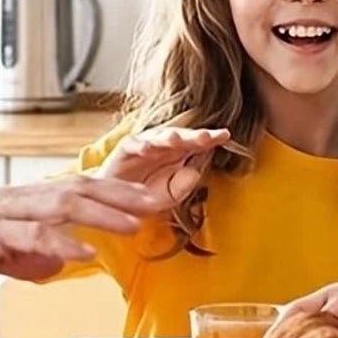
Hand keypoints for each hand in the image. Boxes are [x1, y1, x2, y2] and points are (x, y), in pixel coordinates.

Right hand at [0, 175, 161, 282]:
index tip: (149, 199)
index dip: (116, 192)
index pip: (79, 188)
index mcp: (24, 200)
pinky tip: (83, 252)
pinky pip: (29, 234)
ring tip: (132, 225)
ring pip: (61, 205)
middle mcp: (18, 199)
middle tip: (157, 203)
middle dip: (122, 195)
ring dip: (101, 214)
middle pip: (79, 187)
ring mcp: (3, 213)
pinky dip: (60, 241)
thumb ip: (30, 256)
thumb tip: (59, 264)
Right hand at [98, 126, 231, 209]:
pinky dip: (141, 144)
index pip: (198, 143)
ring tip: (179, 139)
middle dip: (194, 136)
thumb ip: (182, 187)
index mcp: (179, 154)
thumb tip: (194, 172)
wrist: (114, 202)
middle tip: (207, 136)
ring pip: (160, 136)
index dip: (211, 138)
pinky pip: (134, 144)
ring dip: (169, 137)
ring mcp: (145, 144)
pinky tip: (148, 147)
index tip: (224, 136)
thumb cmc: (143, 196)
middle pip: (182, 136)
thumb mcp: (167, 197)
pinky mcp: (125, 149)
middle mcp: (164, 145)